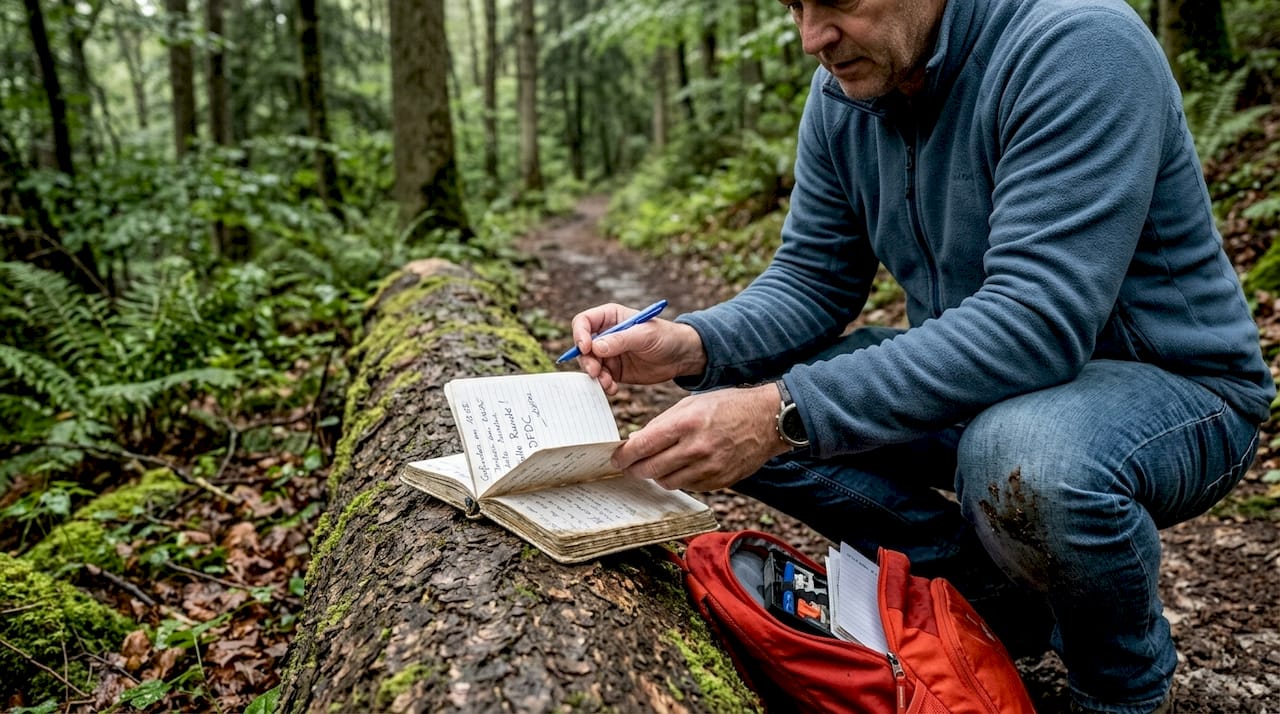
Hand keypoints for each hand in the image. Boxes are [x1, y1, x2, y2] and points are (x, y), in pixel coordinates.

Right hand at [569, 303, 706, 393]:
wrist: (682, 357)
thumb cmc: (666, 336)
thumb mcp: (645, 335)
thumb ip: (620, 340)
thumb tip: (595, 347)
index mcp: (610, 317)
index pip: (584, 322)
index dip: (580, 334)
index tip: (586, 348)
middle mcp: (606, 334)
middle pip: (583, 346)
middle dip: (586, 360)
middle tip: (595, 371)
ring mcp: (609, 354)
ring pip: (590, 364)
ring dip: (595, 375)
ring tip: (608, 383)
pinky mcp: (615, 370)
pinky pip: (601, 378)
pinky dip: (604, 384)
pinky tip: (613, 388)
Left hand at [611, 383, 792, 491]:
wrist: (767, 420)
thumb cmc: (728, 406)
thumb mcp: (692, 404)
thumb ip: (663, 423)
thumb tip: (638, 441)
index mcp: (686, 423)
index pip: (644, 445)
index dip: (625, 455)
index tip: (616, 458)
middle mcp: (697, 448)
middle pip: (651, 469)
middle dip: (634, 469)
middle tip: (628, 467)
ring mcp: (709, 468)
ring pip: (668, 482)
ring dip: (656, 476)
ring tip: (652, 467)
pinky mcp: (719, 481)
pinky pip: (689, 486)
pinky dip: (679, 479)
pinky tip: (679, 468)